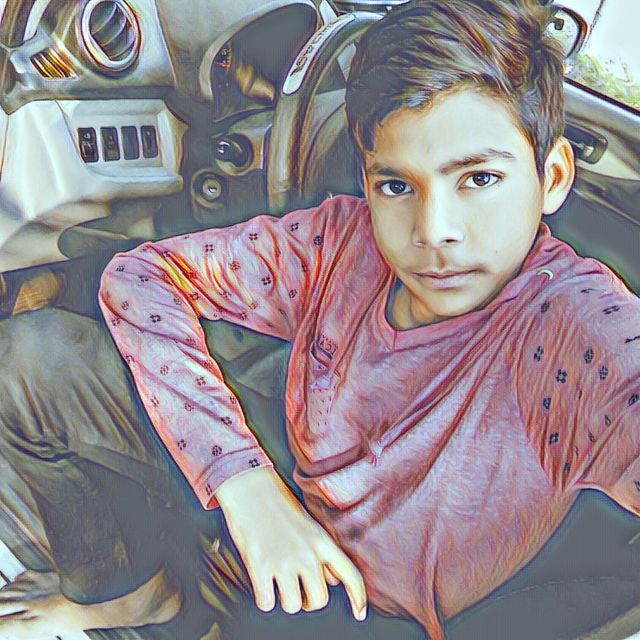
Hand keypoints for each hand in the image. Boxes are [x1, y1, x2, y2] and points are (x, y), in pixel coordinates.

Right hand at [215, 466, 366, 618]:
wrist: (250, 489)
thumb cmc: (278, 505)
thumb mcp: (309, 525)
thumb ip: (323, 552)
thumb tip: (334, 581)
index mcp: (322, 541)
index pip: (350, 575)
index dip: (358, 597)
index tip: (359, 612)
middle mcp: (307, 554)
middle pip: (319, 600)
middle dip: (308, 599)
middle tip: (297, 587)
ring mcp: (284, 561)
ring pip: (293, 606)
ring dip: (284, 599)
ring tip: (278, 581)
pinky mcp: (260, 567)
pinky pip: (267, 603)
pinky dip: (264, 597)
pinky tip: (262, 581)